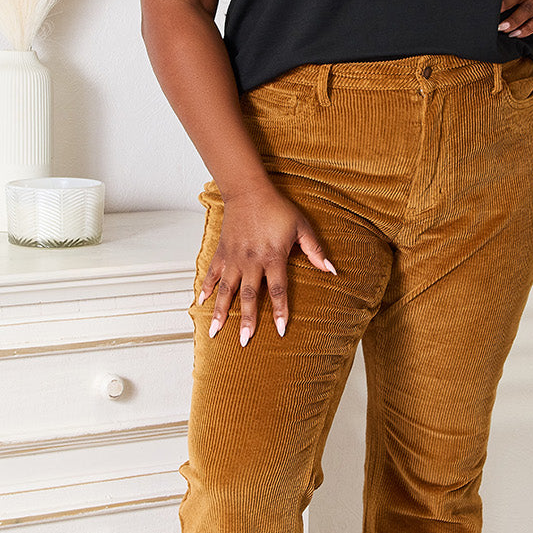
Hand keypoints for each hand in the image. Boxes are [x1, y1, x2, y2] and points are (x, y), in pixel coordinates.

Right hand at [197, 181, 335, 344]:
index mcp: (273, 257)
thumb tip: (332, 270)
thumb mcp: (301, 226)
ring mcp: (234, 258)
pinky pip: (212, 273)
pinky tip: (200, 303)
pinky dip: (205, 288)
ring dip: (221, 312)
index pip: (277, 290)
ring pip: (226, 290)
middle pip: (248, 296)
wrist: (248, 191)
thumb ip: (315, 250)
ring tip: (216, 332)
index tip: (281, 330)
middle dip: (247, 320)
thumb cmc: (277, 208)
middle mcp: (251, 261)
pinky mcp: (222, 252)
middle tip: (245, 341)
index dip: (280, 311)